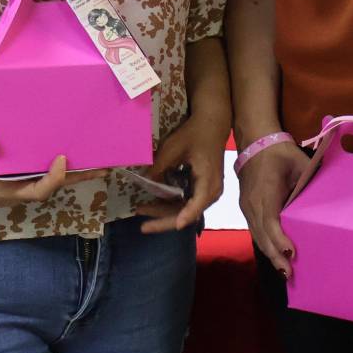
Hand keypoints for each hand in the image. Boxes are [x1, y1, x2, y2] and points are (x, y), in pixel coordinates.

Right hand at [0, 132, 104, 210]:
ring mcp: (16, 185)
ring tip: (98, 157)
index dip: (53, 178)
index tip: (63, 158)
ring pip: (49, 179)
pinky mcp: (14, 176)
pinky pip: (39, 171)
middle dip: (79, 178)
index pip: (37, 191)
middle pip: (53, 187)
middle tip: (105, 165)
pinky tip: (67, 150)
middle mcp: (16, 191)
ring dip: (73, 171)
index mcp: (5, 192)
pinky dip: (56, 164)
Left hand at [136, 112, 226, 233]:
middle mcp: (211, 192)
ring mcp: (207, 192)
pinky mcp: (202, 189)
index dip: (185, 216)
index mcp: (208, 182)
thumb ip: (159, 167)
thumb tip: (145, 183)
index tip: (176, 225)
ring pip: (185, 210)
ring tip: (141, 211)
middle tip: (143, 227)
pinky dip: (170, 204)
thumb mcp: (173, 147)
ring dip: (164, 212)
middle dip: (164, 220)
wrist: (211, 125)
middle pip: (188, 215)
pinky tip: (154, 203)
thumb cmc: (194, 135)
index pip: (197, 205)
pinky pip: (186, 203)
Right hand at [237, 139, 307, 278]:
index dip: (279, 238)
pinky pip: (255, 231)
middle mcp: (252, 204)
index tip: (291, 252)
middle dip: (275, 255)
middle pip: (262, 235)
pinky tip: (275, 256)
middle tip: (289, 274)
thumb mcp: (299, 163)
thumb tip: (330, 195)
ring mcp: (247, 208)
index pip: (270, 220)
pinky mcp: (246, 209)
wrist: (255, 143)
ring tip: (284, 272)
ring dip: (270, 254)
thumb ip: (311, 180)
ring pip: (257, 236)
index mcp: (266, 192)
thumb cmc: (280, 154)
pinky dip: (265, 245)